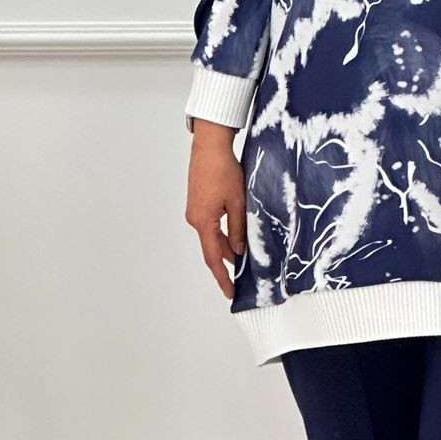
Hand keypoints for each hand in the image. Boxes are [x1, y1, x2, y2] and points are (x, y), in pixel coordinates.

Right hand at [185, 123, 245, 298]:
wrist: (210, 146)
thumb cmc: (223, 170)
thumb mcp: (238, 202)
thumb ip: (239, 229)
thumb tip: (240, 251)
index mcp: (203, 222)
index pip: (214, 257)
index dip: (223, 277)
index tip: (230, 292)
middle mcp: (195, 219)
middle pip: (213, 248)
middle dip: (228, 263)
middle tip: (243, 278)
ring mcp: (196, 211)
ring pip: (214, 236)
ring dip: (228, 246)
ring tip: (245, 258)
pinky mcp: (199, 203)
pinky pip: (212, 225)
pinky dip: (224, 233)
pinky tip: (237, 235)